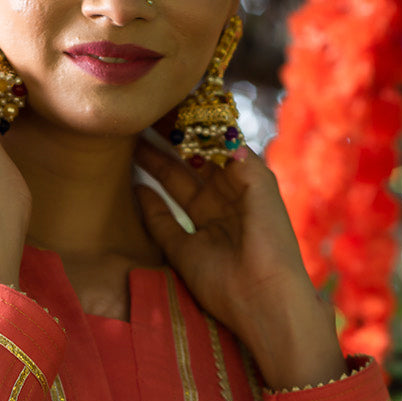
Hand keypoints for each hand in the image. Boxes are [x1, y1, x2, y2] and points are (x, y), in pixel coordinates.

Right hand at [133, 137, 344, 389]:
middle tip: (145, 117)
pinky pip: (161, 223)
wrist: (264, 297)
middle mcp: (224, 202)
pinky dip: (148, 205)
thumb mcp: (262, 188)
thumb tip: (217, 131)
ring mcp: (203, 227)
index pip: (218, 148)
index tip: (175, 103)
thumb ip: (239, 157)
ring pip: (175, 188)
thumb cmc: (271, 240)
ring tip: (131, 142)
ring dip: (155, 166)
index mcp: (246, 186)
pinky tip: (134, 184)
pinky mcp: (184, 251)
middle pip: (192, 164)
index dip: (198, 128)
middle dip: (171, 142)